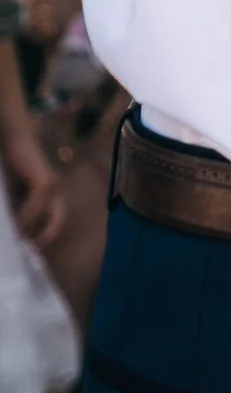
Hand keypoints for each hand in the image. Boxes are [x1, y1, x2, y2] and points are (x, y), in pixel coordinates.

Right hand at [2, 124, 62, 249]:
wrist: (12, 137)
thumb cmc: (11, 165)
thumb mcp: (12, 193)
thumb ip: (17, 209)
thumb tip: (16, 230)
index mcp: (48, 195)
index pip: (52, 222)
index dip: (43, 238)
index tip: (29, 254)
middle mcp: (54, 191)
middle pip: (57, 220)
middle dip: (44, 238)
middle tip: (27, 254)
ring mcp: (52, 184)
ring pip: (48, 214)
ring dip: (31, 230)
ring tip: (16, 244)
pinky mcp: (45, 179)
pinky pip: (39, 203)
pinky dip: (28, 216)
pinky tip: (16, 226)